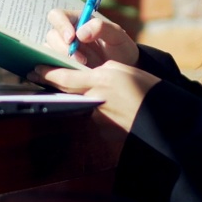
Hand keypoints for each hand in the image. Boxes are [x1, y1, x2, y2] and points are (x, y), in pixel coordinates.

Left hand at [32, 60, 158, 132]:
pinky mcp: (104, 132)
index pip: (65, 78)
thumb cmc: (149, 91)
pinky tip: (108, 110)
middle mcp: (96, 100)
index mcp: (101, 80)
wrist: (166, 121)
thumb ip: (102, 72)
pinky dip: (96, 111)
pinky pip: (94, 117)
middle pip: (67, 91)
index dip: (48, 73)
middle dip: (52, 84)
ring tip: (87, 93)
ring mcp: (99, 118)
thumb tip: (87, 77)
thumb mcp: (125, 71)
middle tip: (37, 77)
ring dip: (79, 99)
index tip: (34, 69)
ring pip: (81, 104)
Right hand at [45, 8, 139, 67]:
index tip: (72, 38)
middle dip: (63, 48)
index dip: (61, 25)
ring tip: (82, 67)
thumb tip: (80, 33)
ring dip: (62, 60)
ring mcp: (62, 51)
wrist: (124, 70)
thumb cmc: (120, 48)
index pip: (57, 16)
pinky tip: (73, 74)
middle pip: (51, 36)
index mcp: (76, 21)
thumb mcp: (117, 35)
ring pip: (49, 52)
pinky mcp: (61, 67)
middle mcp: (66, 34)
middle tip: (80, 59)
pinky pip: (51, 67)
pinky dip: (59, 70)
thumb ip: (101, 27)